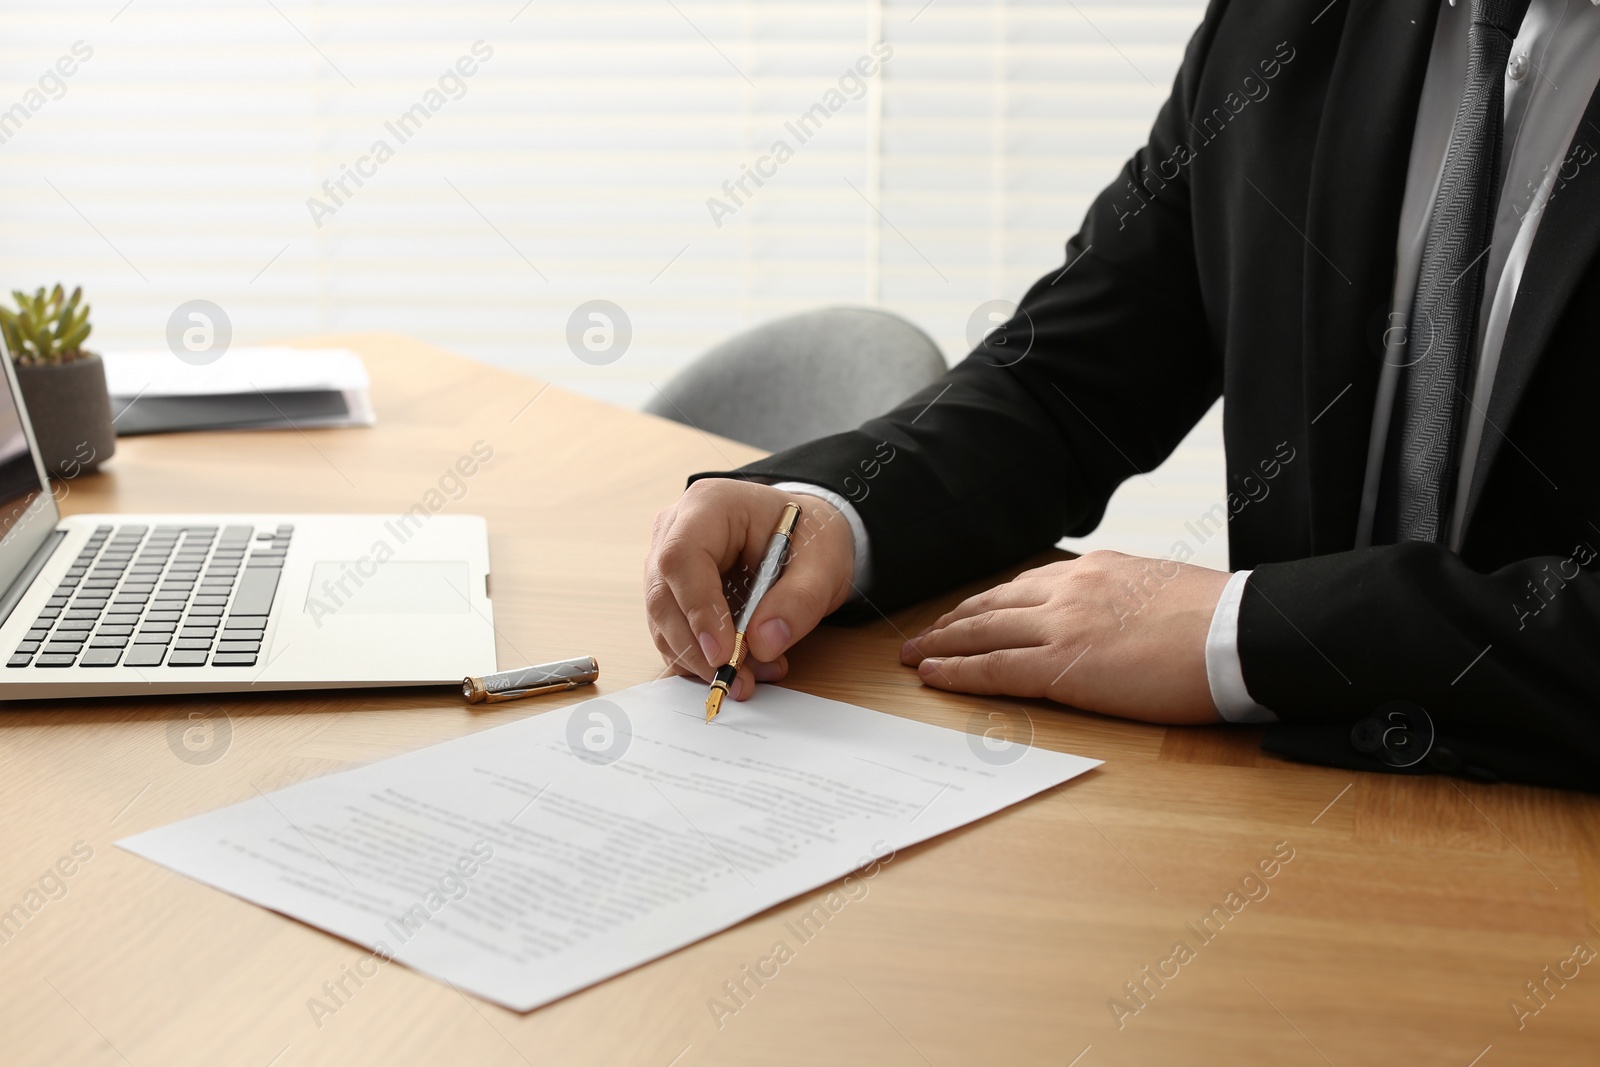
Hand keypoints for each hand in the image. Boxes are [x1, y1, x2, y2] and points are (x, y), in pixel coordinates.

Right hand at [645, 479, 856, 700]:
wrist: (806, 536)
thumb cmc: (810, 537)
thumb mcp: (823, 564)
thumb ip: (799, 601)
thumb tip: (762, 644)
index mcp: (709, 505)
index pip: (682, 558)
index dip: (697, 609)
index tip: (722, 653)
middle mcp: (676, 530)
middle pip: (663, 596)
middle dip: (697, 648)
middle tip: (738, 681)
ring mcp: (666, 562)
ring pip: (663, 622)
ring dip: (701, 660)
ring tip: (752, 675)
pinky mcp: (672, 592)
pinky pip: (673, 633)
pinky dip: (701, 660)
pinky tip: (742, 665)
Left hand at [898, 551, 1230, 723]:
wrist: (1239, 634)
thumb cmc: (1218, 621)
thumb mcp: (1162, 590)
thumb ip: (1125, 599)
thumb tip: (1115, 617)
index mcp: (1096, 571)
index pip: (1025, 586)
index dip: (988, 604)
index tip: (966, 614)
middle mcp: (1070, 589)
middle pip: (993, 605)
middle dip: (952, 622)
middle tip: (922, 636)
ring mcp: (1063, 625)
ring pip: (982, 632)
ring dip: (941, 645)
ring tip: (913, 656)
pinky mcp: (1063, 665)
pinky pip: (994, 669)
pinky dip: (957, 672)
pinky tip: (932, 676)